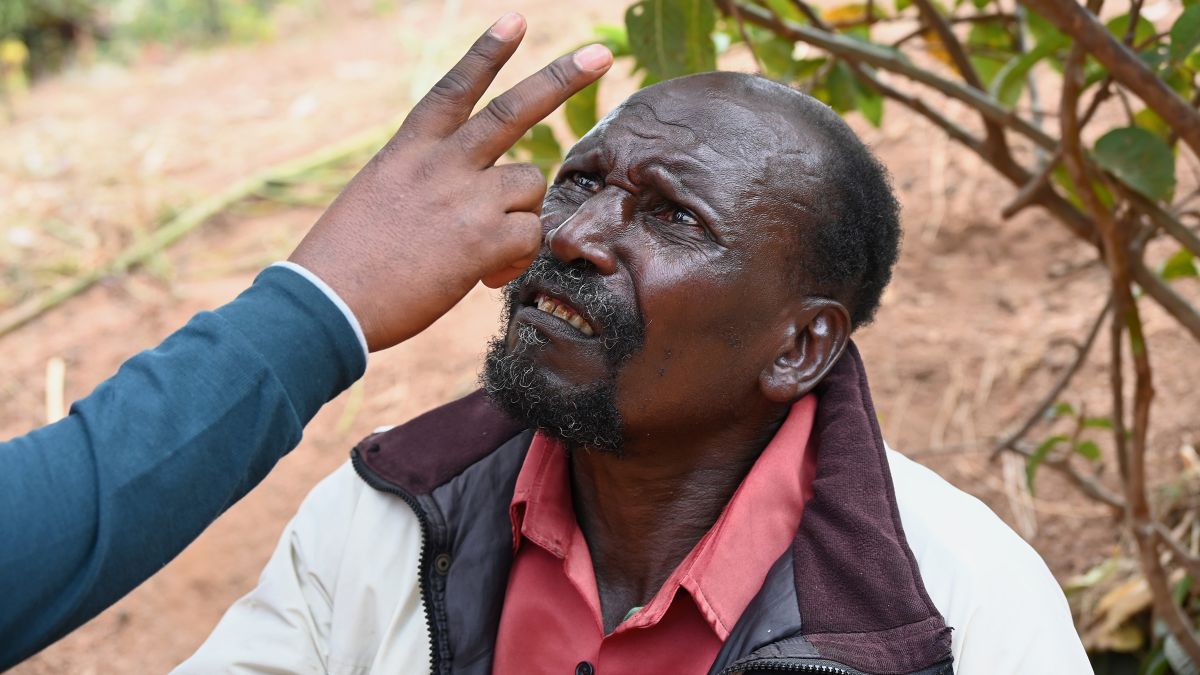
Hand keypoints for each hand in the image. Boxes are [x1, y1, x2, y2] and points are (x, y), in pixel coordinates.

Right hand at [288, 13, 611, 350]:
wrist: (328, 304)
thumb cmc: (347, 262)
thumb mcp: (379, 197)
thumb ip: (427, 183)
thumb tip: (474, 200)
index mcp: (409, 149)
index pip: (454, 88)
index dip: (487, 52)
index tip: (516, 20)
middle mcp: (440, 163)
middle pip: (512, 111)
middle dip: (560, 79)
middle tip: (599, 55)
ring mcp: (464, 198)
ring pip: (530, 184)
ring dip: (522, 213)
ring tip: (488, 247)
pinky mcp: (482, 240)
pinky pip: (530, 235)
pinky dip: (518, 258)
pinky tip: (487, 276)